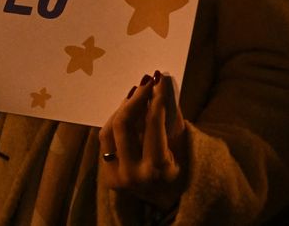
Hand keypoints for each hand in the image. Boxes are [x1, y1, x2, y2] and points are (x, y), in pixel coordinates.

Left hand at [99, 71, 187, 211]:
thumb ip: (172, 118)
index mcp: (155, 170)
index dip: (156, 99)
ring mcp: (115, 176)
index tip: (160, 81)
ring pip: (108, 130)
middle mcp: (131, 174)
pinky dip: (115, 122)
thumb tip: (163, 85)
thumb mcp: (183, 149)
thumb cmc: (183, 175)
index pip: (152, 125)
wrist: (169, 206)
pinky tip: (126, 109)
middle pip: (124, 124)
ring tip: (137, 92)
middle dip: (135, 98)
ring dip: (122, 108)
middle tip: (147, 81)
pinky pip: (105, 141)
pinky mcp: (106, 175)